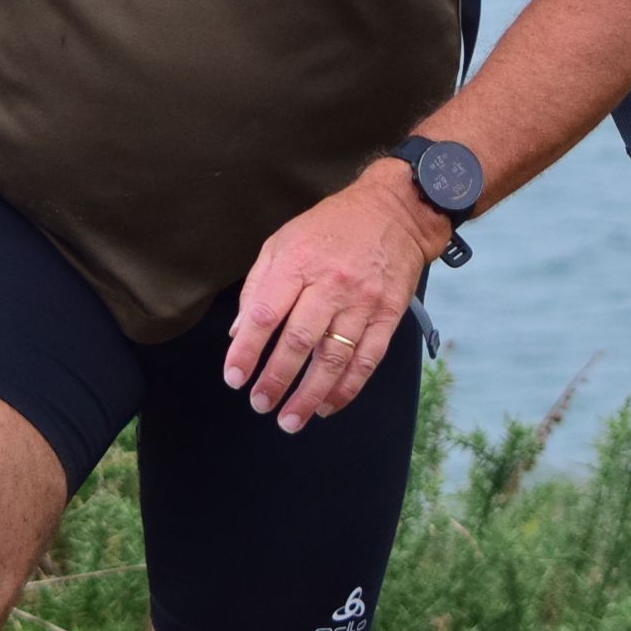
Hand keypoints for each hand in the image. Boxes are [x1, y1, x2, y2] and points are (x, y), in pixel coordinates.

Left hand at [222, 162, 441, 432]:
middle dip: (276, 379)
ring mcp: (363, 301)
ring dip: (309, 394)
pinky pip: (367, 360)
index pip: (266, 313)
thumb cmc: (331, 226)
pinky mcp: (388, 315)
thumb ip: (258, 285)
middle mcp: (331, 283)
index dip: (247, 349)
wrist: (395, 211)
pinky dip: (346, 389)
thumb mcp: (284, 240)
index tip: (234, 377)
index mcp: (298, 262)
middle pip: (299, 341)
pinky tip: (327, 406)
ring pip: (333, 358)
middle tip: (260, 404)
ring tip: (290, 419)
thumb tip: (238, 331)